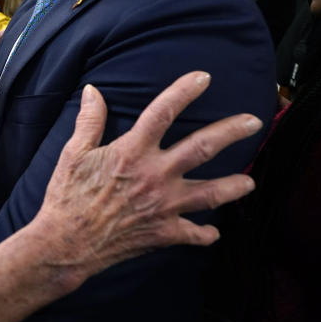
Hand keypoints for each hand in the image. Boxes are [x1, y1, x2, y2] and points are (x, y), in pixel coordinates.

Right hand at [34, 74, 258, 281]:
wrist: (66, 244)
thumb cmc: (67, 196)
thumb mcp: (73, 153)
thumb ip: (89, 121)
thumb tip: (93, 91)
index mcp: (132, 151)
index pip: (163, 112)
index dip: (184, 91)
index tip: (204, 77)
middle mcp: (155, 175)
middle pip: (202, 147)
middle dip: (231, 131)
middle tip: (253, 122)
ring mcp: (164, 206)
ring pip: (210, 193)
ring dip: (233, 186)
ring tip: (249, 182)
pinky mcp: (163, 233)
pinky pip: (194, 234)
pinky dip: (205, 234)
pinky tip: (213, 232)